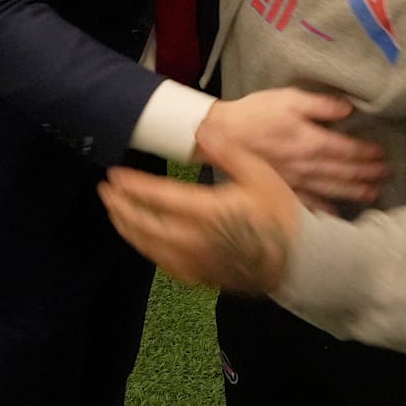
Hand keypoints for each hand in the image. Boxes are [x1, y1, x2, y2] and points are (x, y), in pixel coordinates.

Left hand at [100, 126, 298, 293]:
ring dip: (129, 230)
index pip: (159, 197)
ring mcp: (199, 261)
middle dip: (121, 208)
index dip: (133, 186)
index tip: (114, 175)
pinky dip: (149, 252)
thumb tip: (201, 129)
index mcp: (209, 210)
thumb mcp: (261, 173)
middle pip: (146, 226)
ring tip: (115, 215)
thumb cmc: (282, 214)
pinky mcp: (204, 275)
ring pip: (152, 248)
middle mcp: (197, 239)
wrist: (301, 260)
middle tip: (105, 193)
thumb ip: (228, 150)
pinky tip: (144, 244)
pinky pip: (166, 265)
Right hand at [195, 89, 387, 207]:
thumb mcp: (290, 98)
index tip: (383, 154)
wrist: (222, 135)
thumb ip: (321, 105)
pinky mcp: (282, 189)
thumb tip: (349, 109)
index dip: (368, 153)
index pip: (348, 150)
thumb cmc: (256, 114)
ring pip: (332, 189)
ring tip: (374, 193)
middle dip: (368, 174)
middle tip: (387, 174)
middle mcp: (308, 166)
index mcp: (311, 142)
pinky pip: (308, 204)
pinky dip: (325, 211)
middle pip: (344, 173)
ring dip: (355, 192)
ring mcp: (296, 182)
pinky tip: (337, 216)